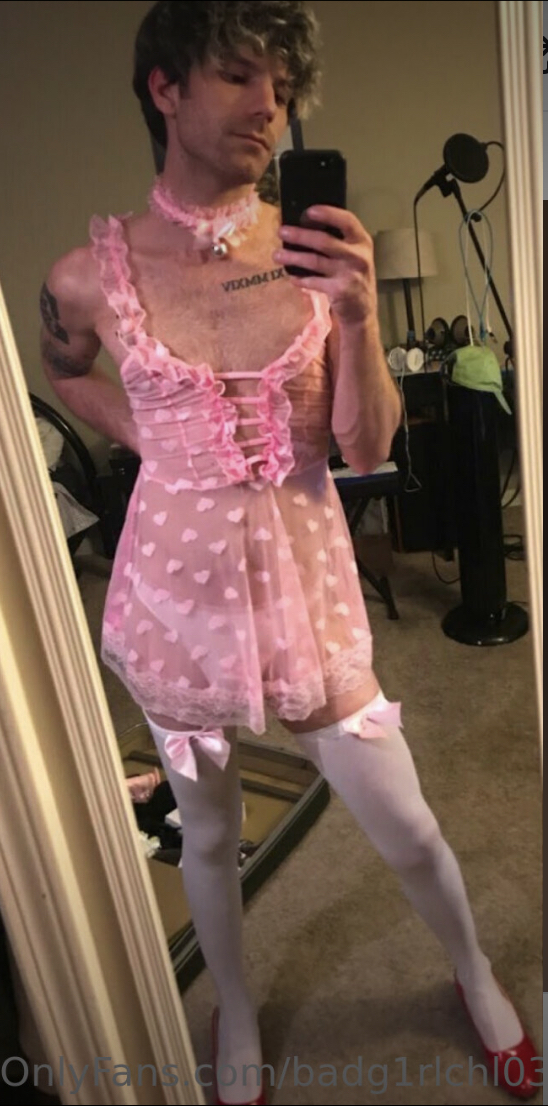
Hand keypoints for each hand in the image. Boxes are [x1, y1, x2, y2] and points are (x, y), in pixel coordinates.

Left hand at [274, 206, 377, 326]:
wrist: (362, 310)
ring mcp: (349, 274)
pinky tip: (291, 277)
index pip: (347, 221)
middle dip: (300, 235)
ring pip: (315, 261)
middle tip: (281, 231)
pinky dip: (300, 279)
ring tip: (276, 255)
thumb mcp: (354, 255)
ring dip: (293, 257)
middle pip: (324, 241)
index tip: (308, 211)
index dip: (328, 213)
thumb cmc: (353, 276)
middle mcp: (358, 256)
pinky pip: (314, 282)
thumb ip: (339, 241)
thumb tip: (305, 226)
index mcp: (362, 241)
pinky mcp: (340, 290)